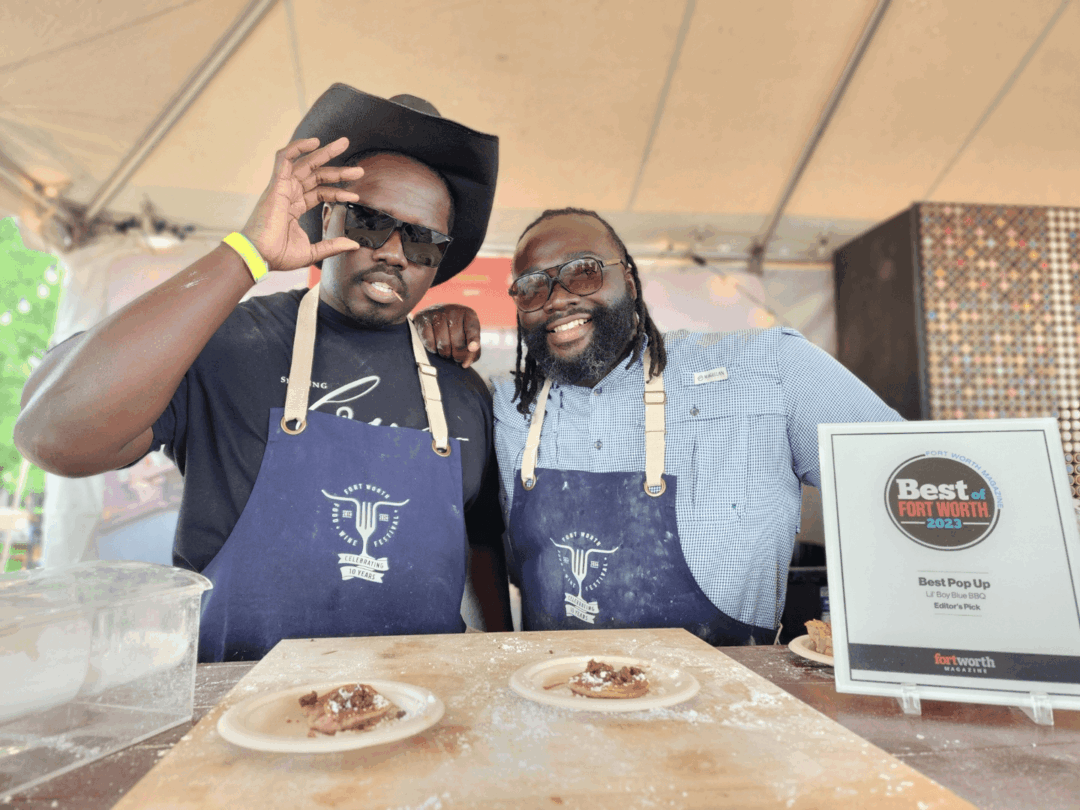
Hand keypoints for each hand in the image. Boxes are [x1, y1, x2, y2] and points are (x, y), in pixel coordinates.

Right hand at [241, 137, 365, 272]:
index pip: (320, 192)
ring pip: (305, 163)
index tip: (355, 197)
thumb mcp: (312, 252)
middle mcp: (289, 194)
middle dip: (338, 170)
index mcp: (294, 207)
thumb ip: (332, 246)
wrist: (259, 256)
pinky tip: (315, 142)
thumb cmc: (278, 255)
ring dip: (325, 153)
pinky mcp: (276, 184)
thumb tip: (353, 245)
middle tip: (359, 170)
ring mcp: (282, 188)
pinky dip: (298, 147)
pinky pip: (284, 158)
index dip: (338, 193)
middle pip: (316, 175)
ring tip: (344, 143)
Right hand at [414, 304, 482, 368]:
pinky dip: (432, 348)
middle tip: (455, 356)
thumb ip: (473, 351)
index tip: (472, 348)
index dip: (473, 341)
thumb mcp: (467, 335)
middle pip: (457, 343)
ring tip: (445, 350)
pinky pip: (429, 342)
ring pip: (443, 344)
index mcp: (468, 314)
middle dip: (457, 355)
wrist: (433, 313)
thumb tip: (466, 363)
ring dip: (445, 353)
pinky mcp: (423, 318)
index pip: (472, 330)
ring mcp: (437, 313)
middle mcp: (453, 311)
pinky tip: (434, 345)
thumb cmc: (454, 329)